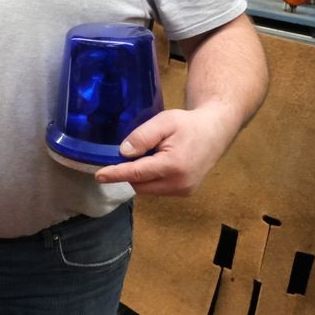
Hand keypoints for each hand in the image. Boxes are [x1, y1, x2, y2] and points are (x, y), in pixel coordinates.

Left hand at [93, 105, 235, 195]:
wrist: (215, 131)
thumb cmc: (189, 124)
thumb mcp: (164, 122)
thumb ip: (143, 137)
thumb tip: (123, 153)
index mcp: (174, 166)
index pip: (137, 173)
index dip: (116, 174)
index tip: (98, 176)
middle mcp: (180, 184)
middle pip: (140, 184)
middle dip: (129, 172)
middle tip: (130, 152)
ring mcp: (184, 190)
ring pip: (148, 189)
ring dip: (140, 176)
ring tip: (150, 154)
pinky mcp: (185, 192)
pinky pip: (158, 189)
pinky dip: (150, 179)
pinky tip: (156, 162)